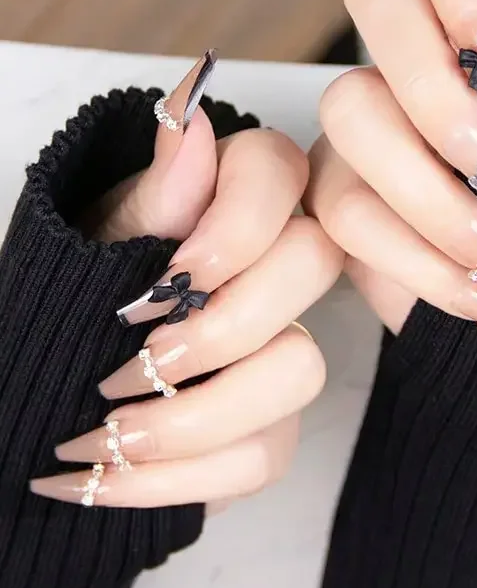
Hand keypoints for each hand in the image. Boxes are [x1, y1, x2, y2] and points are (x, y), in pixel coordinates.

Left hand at [31, 53, 343, 507]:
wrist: (51, 389)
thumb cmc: (77, 297)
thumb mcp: (96, 240)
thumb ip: (155, 190)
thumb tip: (188, 109)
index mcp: (227, 201)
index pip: (279, 169)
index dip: (242, 221)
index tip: (174, 272)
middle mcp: (271, 267)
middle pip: (314, 264)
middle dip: (221, 325)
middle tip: (135, 360)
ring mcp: (281, 346)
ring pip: (301, 370)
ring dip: (195, 416)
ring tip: (109, 431)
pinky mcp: (271, 422)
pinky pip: (265, 454)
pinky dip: (178, 478)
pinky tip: (110, 477)